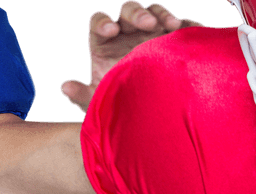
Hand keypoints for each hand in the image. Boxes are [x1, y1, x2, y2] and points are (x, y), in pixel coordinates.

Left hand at [61, 2, 202, 111]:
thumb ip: (84, 96)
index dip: (103, 23)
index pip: (99, 24)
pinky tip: (190, 30)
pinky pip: (181, 25)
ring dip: (162, 15)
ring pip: (155, 13)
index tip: (110, 31)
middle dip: (137, 14)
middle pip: (128, 12)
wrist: (158, 120)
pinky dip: (186, 24)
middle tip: (147, 24)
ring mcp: (154, 35)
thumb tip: (65, 87)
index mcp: (106, 45)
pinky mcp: (176, 41)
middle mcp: (129, 35)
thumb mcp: (104, 105)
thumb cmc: (126, 109)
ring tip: (172, 26)